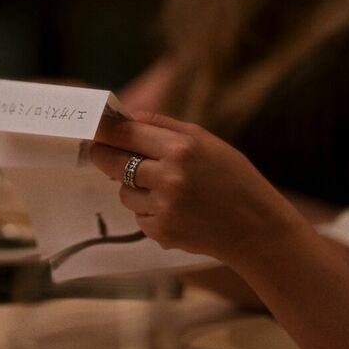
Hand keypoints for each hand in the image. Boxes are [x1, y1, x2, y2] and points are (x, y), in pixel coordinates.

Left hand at [90, 111, 301, 264]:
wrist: (256, 229)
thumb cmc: (234, 178)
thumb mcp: (207, 141)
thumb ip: (164, 126)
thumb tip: (126, 116)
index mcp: (181, 148)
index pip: (126, 134)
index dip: (103, 130)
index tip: (92, 127)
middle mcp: (169, 177)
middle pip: (113, 162)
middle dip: (103, 155)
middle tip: (100, 152)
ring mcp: (164, 207)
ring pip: (123, 192)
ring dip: (132, 187)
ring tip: (163, 189)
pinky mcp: (162, 232)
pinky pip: (138, 216)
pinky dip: (148, 211)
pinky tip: (174, 210)